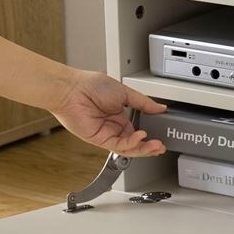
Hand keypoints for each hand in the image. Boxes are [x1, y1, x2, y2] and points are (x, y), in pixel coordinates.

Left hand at [51, 70, 167, 156]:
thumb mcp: (125, 92)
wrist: (72, 90)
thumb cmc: (91, 86)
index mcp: (120, 115)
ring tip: (155, 145)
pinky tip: (140, 137)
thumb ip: (144, 103)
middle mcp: (113, 126)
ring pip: (128, 148)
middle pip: (135, 143)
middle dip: (149, 147)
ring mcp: (107, 134)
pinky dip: (131, 143)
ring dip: (143, 148)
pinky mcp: (99, 140)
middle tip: (160, 146)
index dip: (149, 136)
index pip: (138, 131)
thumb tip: (160, 107)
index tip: (160, 136)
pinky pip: (119, 146)